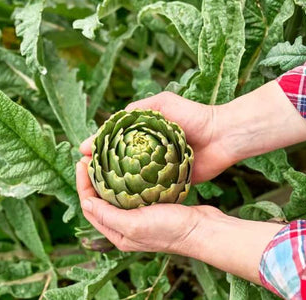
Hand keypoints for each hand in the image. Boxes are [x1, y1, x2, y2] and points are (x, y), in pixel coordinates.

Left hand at [76, 156, 282, 283]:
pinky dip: (125, 178)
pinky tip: (126, 165)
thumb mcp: (135, 224)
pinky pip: (131, 191)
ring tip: (103, 157)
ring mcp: (138, 216)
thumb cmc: (170, 230)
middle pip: (100, 199)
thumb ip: (108, 215)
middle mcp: (124, 226)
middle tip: (89, 156)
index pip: (90, 206)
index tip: (82, 162)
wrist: (203, 229)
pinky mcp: (151, 207)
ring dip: (107, 177)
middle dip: (92, 178)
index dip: (83, 184)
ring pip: (115, 194)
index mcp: (117, 233)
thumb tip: (86, 202)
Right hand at [80, 91, 235, 182]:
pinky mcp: (170, 182)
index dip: (96, 146)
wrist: (223, 136)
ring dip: (113, 183)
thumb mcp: (162, 103)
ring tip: (96, 188)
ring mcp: (157, 168)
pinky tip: (120, 199)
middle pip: (118, 160)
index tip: (82, 152)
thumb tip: (112, 120)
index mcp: (143, 134)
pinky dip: (135, 194)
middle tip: (84, 172)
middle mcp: (148, 152)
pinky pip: (149, 189)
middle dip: (99, 166)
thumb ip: (139, 109)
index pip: (113, 140)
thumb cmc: (193, 116)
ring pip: (130, 177)